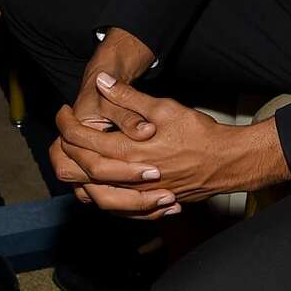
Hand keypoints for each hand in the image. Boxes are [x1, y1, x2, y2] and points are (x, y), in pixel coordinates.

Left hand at [50, 73, 290, 219]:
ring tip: (77, 157)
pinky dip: (102, 195)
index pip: (82, 142)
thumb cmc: (199, 134)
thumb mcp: (164, 108)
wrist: (227, 162)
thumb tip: (103, 82)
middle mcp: (129, 177)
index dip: (66, 126)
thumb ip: (129, 97)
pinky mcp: (150, 203)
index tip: (63, 112)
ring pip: (95, 193)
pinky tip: (100, 184)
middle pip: (82, 171)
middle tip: (64, 133)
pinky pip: (116, 208)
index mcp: (129, 151)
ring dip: (80, 175)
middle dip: (66, 151)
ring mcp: (139, 195)